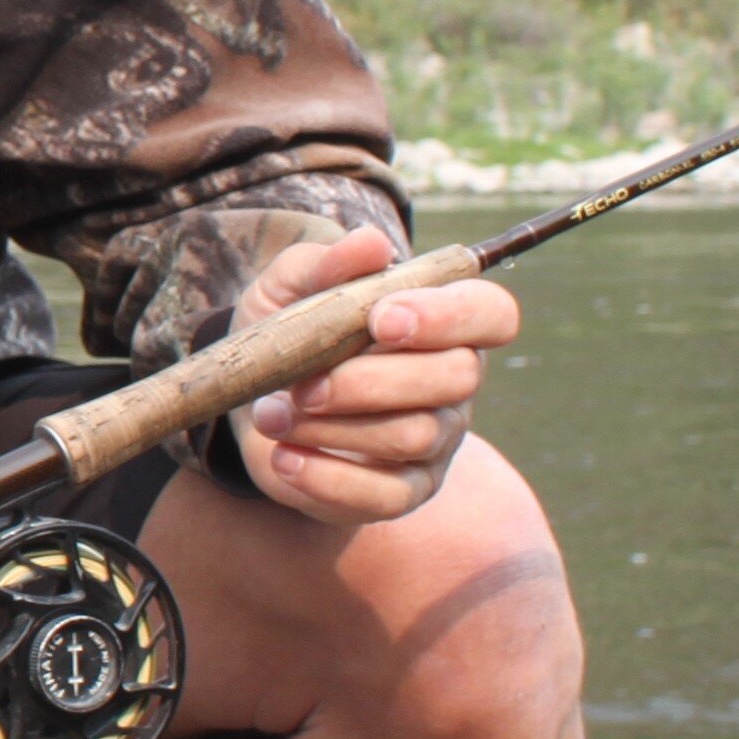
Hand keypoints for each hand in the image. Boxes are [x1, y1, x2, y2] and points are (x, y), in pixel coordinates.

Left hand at [226, 225, 519, 524]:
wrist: (247, 400)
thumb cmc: (285, 333)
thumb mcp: (287, 289)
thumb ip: (324, 264)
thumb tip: (370, 243)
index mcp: (441, 322)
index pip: (492, 313)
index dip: (449, 315)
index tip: (380, 319)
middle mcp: (453, 383)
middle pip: (455, 378)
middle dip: (369, 380)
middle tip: (301, 383)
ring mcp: (436, 442)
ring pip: (414, 435)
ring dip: (332, 426)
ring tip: (271, 415)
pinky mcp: (404, 492)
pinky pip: (386, 496)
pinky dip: (327, 478)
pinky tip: (283, 460)